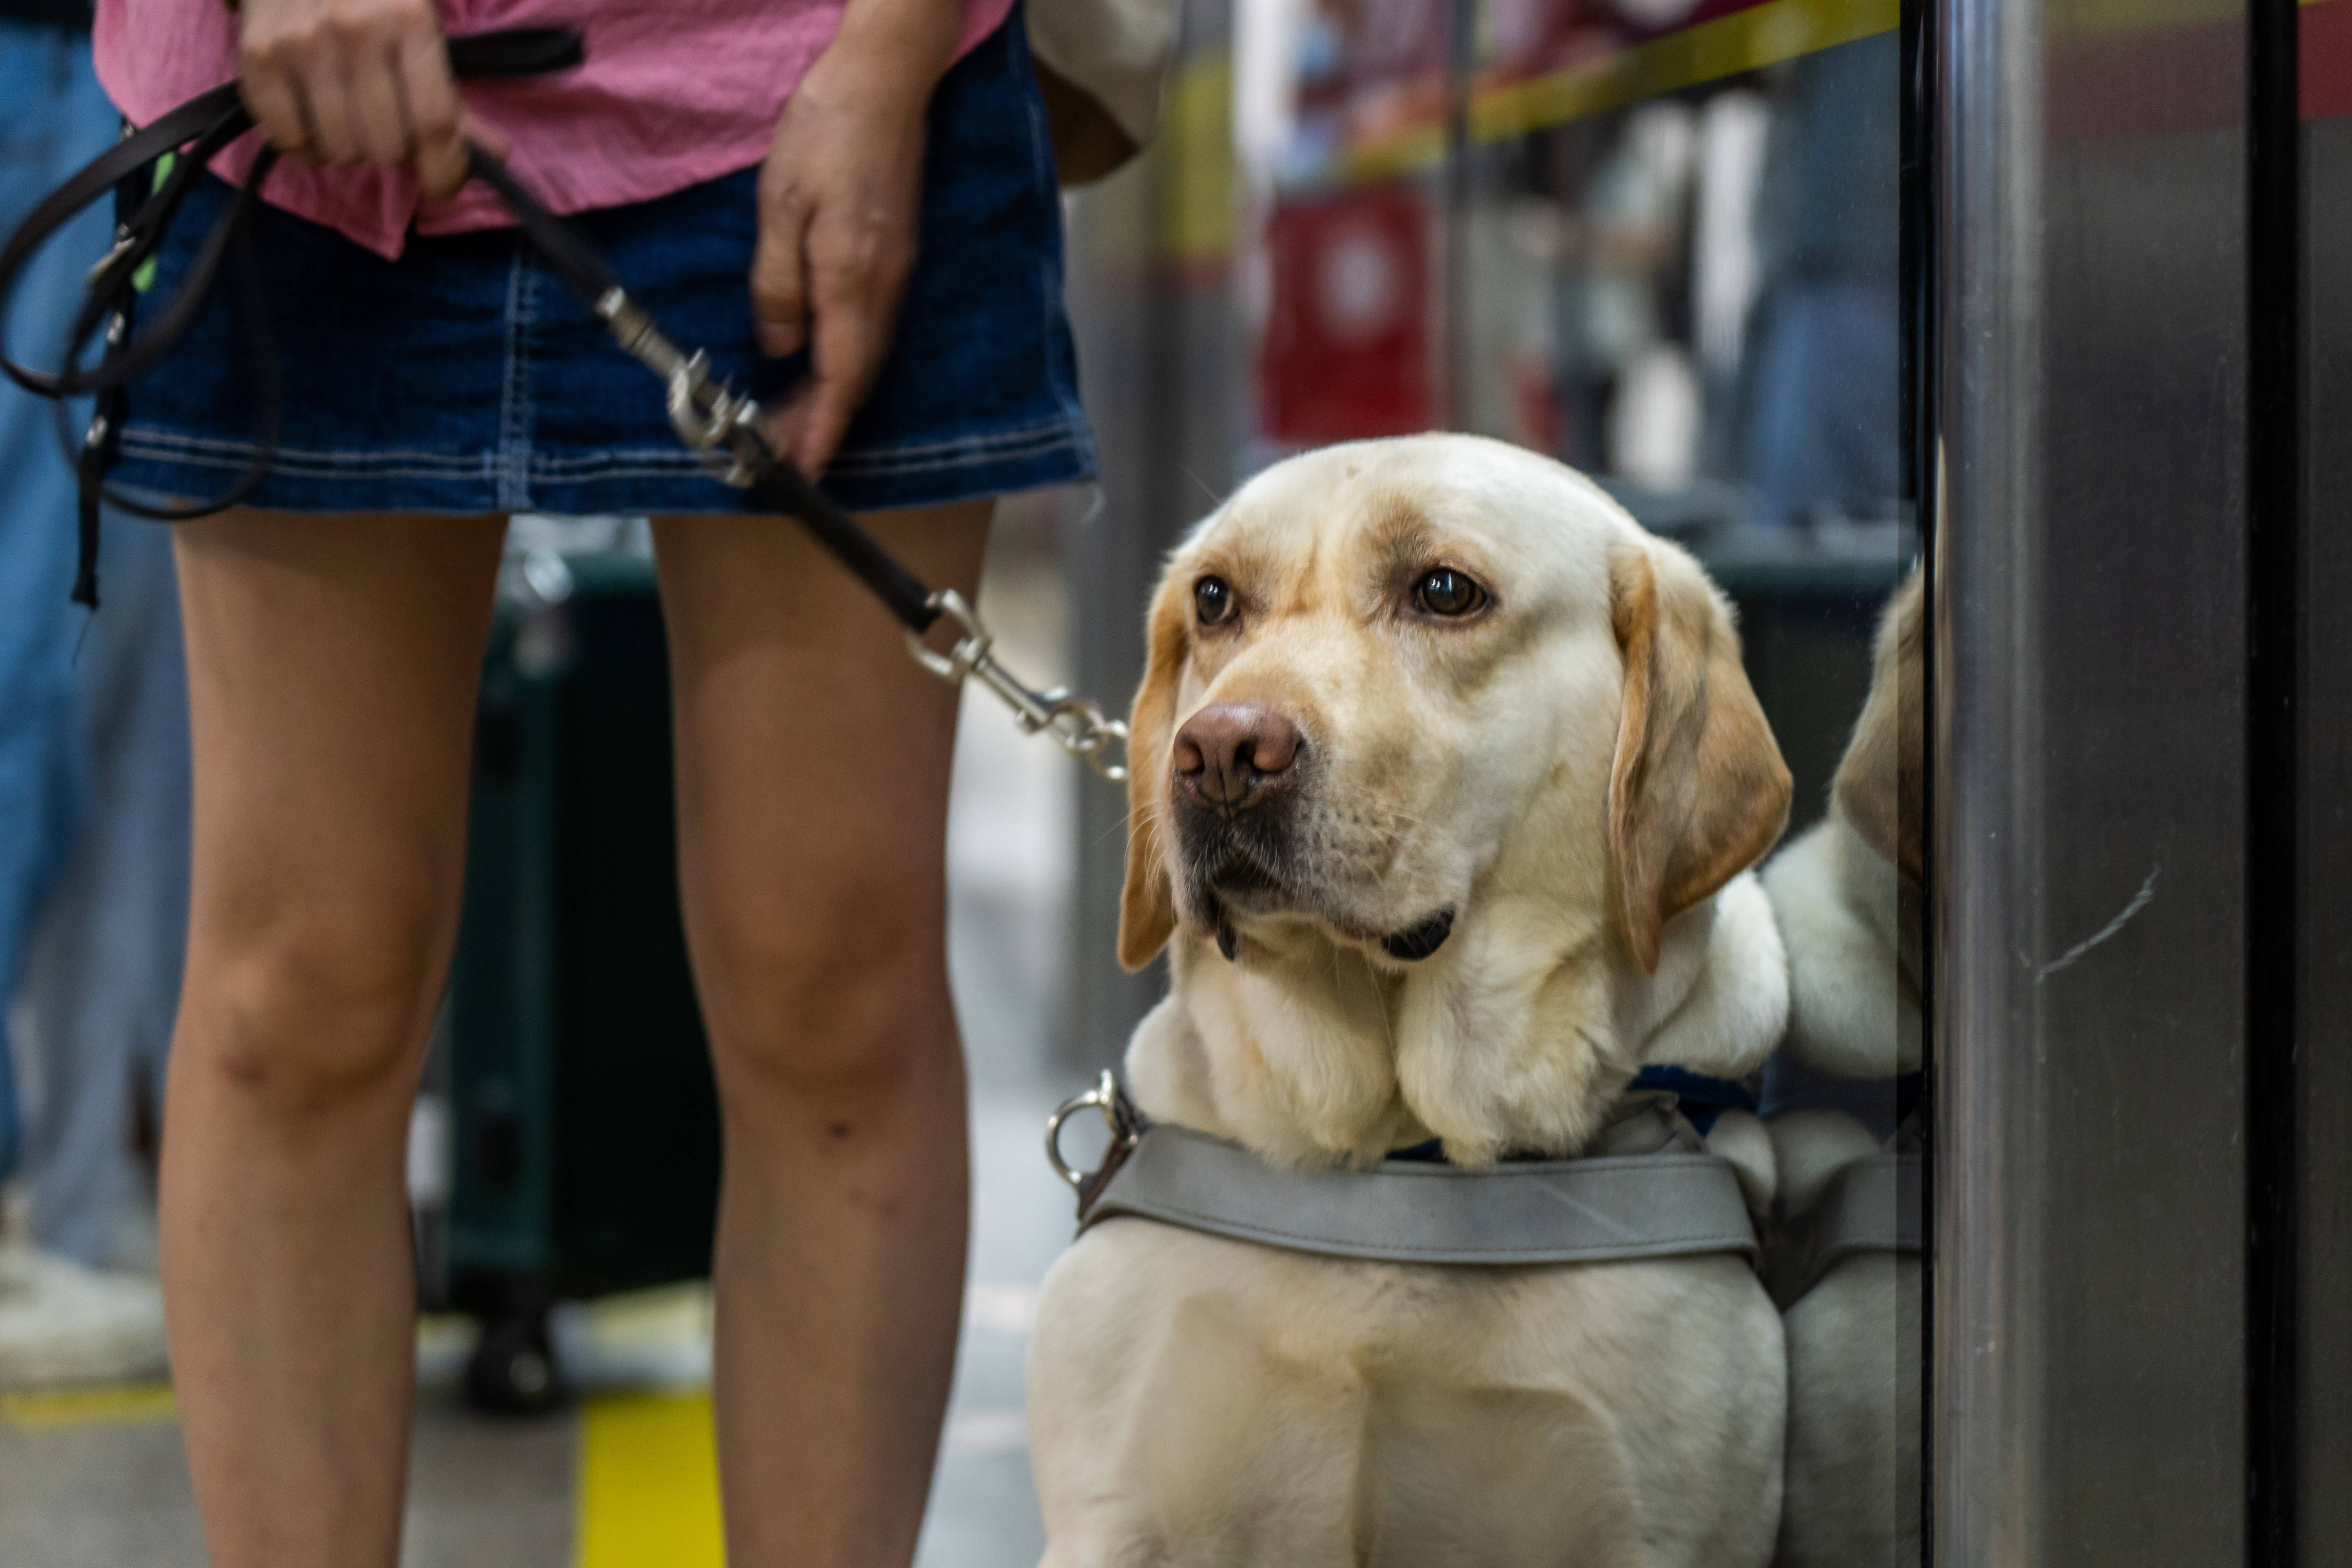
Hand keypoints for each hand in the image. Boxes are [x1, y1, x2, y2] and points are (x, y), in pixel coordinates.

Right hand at [236, 0, 478, 199]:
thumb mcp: (420, 27)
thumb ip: (454, 97)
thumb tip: (495, 157)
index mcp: (409, 19)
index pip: (434, 121)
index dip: (444, 169)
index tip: (441, 183)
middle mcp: (353, 29)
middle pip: (386, 144)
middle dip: (394, 150)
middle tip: (387, 126)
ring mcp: (300, 42)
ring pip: (339, 149)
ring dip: (351, 150)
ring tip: (351, 119)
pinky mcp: (256, 56)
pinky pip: (288, 140)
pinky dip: (307, 147)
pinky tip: (315, 122)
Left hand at [751, 13, 956, 476]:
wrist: (883, 80)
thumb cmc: (827, 132)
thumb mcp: (780, 206)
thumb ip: (778, 283)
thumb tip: (779, 346)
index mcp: (852, 279)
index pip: (840, 378)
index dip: (822, 431)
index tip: (802, 470)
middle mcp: (883, 285)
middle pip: (855, 375)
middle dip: (822, 421)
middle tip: (781, 449)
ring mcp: (895, 269)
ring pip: (864, 352)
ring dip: (831, 391)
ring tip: (792, 415)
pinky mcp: (894, 252)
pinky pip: (870, 323)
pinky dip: (842, 355)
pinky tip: (817, 357)